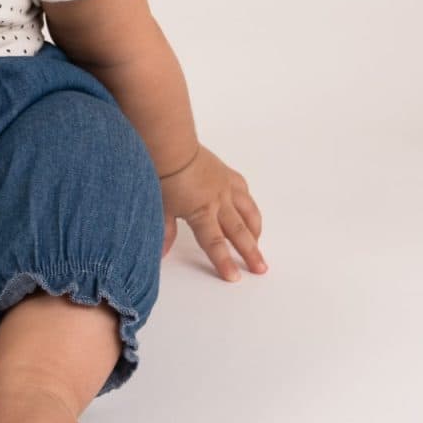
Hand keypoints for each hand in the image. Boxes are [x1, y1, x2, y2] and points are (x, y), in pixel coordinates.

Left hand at [159, 144, 266, 281]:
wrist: (171, 144)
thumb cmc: (162, 174)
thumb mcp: (160, 206)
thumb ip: (164, 231)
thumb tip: (161, 254)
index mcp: (202, 212)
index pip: (215, 244)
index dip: (225, 262)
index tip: (235, 278)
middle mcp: (219, 201)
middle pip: (238, 232)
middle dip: (251, 252)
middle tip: (262, 268)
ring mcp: (225, 186)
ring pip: (248, 211)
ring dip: (255, 228)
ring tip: (258, 242)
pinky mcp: (226, 173)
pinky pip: (243, 190)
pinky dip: (247, 202)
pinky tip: (248, 208)